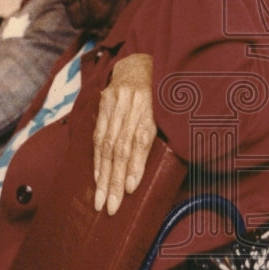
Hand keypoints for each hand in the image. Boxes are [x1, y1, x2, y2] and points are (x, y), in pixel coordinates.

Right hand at [93, 53, 155, 215]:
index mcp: (152, 105)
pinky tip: (97, 178)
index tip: (129, 189)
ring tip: (101, 200)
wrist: (140, 62)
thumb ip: (167, 135)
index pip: (140, 139)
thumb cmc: (163, 93)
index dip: (134, 165)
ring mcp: (114, 103)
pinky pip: (98, 136)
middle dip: (114, 180)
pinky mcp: (103, 104)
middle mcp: (131, 103)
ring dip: (103, 175)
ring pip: (106, 145)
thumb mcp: (171, 110)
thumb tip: (163, 166)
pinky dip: (97, 160)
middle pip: (120, 147)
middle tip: (111, 206)